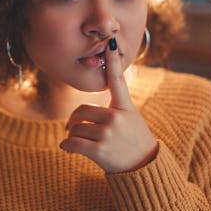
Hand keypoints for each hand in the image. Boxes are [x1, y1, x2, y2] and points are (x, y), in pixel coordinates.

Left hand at [60, 38, 158, 172]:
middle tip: (77, 129)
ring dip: (73, 137)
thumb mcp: (131, 119)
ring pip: (75, 129)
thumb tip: (87, 107)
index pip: (117, 79)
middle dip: (75, 121)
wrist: (144, 168)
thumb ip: (114, 108)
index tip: (110, 41)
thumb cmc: (133, 142)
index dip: (113, 60)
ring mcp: (108, 133)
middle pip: (81, 111)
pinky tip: (68, 148)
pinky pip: (72, 143)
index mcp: (125, 107)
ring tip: (83, 144)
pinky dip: (66, 146)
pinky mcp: (99, 150)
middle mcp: (116, 117)